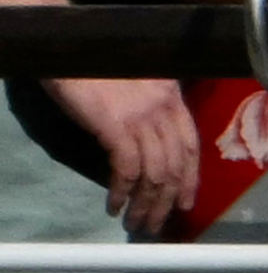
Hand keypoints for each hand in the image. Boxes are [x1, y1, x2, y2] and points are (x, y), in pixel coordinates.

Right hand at [48, 78, 193, 234]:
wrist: (72, 48)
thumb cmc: (100, 64)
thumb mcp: (139, 84)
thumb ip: (151, 109)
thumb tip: (151, 143)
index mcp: (173, 99)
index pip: (191, 147)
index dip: (191, 179)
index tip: (185, 203)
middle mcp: (164, 110)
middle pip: (175, 166)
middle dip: (166, 202)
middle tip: (155, 225)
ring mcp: (141, 118)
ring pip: (155, 173)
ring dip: (146, 204)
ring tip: (136, 224)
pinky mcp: (115, 126)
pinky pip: (127, 169)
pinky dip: (122, 191)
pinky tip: (114, 205)